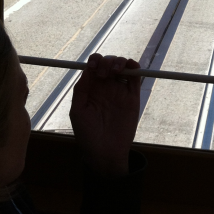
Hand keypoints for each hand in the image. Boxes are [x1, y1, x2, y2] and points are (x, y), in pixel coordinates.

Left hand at [70, 54, 139, 177]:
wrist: (105, 152)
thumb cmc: (87, 134)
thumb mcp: (78, 111)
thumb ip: (81, 90)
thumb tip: (86, 70)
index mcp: (92, 88)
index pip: (94, 66)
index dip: (94, 61)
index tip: (93, 66)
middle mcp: (106, 86)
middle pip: (109, 63)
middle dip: (106, 62)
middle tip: (103, 74)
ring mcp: (120, 90)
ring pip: (123, 66)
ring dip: (119, 62)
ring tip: (115, 72)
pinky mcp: (133, 96)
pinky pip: (136, 77)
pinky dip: (134, 67)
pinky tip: (130, 67)